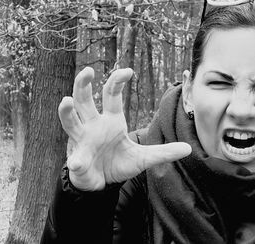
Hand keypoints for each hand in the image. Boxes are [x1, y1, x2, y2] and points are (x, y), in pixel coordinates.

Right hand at [58, 67, 190, 190]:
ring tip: (66, 101)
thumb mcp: (144, 158)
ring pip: (70, 120)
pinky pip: (76, 158)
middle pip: (84, 99)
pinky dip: (77, 161)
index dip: (117, 81)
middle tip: (86, 71)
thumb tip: (189, 149)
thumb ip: (164, 152)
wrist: (102, 183)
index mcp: (110, 120)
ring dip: (66, 111)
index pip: (111, 94)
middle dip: (83, 85)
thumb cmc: (119, 163)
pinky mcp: (77, 159)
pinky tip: (78, 163)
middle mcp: (93, 125)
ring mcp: (82, 140)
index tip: (128, 71)